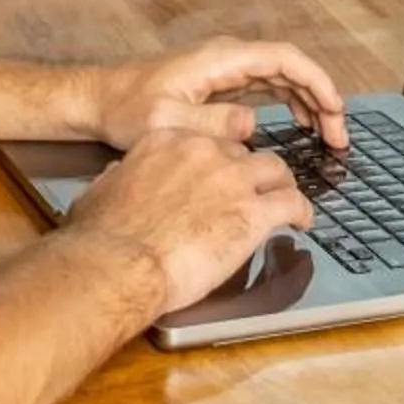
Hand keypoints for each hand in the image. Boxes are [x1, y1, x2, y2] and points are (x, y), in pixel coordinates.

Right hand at [65, 128, 315, 315]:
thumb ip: (118, 179)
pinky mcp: (253, 212)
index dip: (217, 163)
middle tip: (250, 194)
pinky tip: (302, 222)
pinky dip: (301, 211)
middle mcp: (204, 151)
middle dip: (248, 175)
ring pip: (274, 170)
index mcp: (167, 141)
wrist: (117, 263)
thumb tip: (116, 179)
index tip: (219, 178)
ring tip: (283, 201)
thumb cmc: (102, 237)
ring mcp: (232, 179)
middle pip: (242, 154)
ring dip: (280, 186)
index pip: (206, 143)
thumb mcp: (101, 192)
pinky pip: (291, 203)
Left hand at [78, 38, 350, 153]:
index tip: (335, 111)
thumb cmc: (126, 109)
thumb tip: (253, 123)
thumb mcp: (167, 122)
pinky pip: (267, 86)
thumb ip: (211, 124)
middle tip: (339, 136)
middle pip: (290, 67)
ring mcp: (225, 68)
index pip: (284, 58)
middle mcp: (228, 57)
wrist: (99, 101)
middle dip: (320, 97)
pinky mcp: (220, 83)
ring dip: (308, 101)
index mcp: (221, 59)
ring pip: (282, 76)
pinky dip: (290, 102)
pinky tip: (299, 125)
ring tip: (327, 136)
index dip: (316, 81)